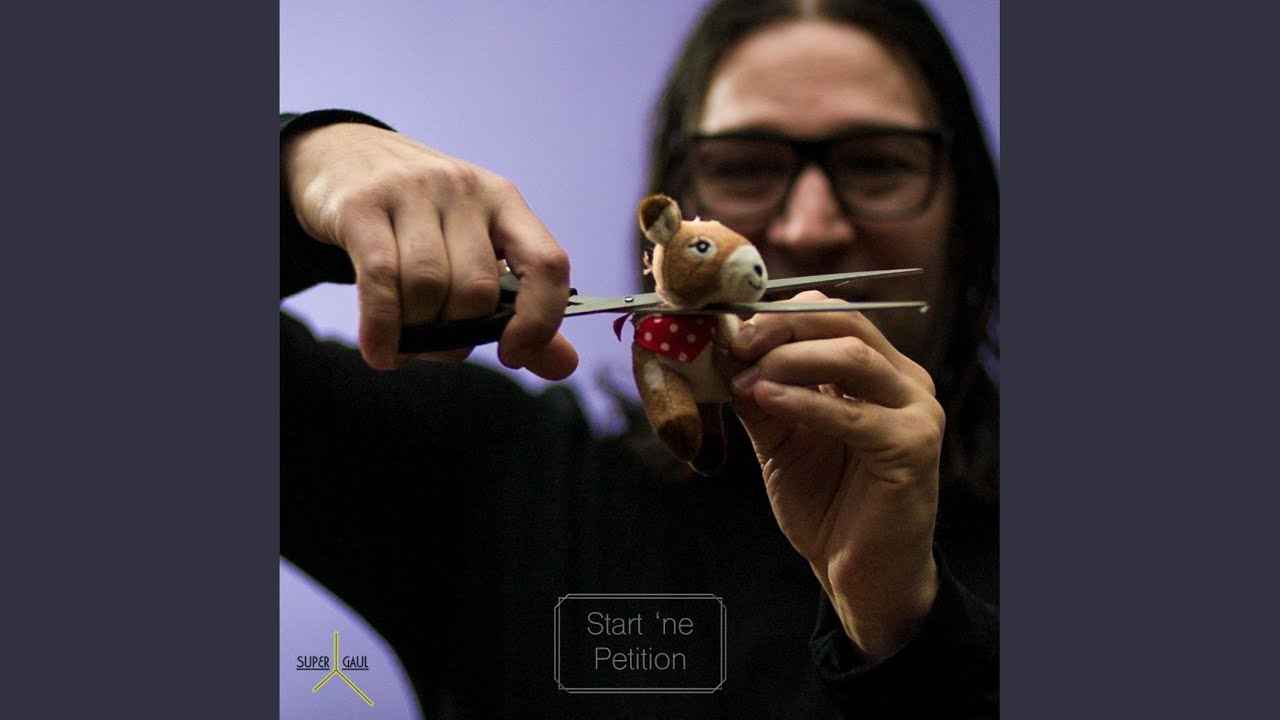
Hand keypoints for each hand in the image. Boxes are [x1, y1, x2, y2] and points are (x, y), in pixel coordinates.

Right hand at [282, 121, 577, 378]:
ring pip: (429, 286)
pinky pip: (381, 279)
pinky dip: (383, 329)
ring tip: (405, 343)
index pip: (548, 264)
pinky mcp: (362, 205)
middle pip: (477, 289)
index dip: (540, 321)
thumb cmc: (416, 217)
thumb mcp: (472, 246)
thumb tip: (564, 365)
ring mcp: (411, 191)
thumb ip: (518, 307)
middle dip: (458, 336)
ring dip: (417, 334)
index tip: (514, 354)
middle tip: (438, 345)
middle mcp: (464, 189)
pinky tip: (382, 353)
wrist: (338, 153)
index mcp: (504, 200)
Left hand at [729, 291, 942, 659]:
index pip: (831, 315)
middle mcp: (904, 380)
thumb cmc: (827, 505)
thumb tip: (723, 353)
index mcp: (878, 370)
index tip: (730, 329)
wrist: (860, 574)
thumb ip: (760, 396)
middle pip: (844, 324)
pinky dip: (805, 401)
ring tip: (746, 379)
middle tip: (737, 342)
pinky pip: (854, 414)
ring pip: (853, 356)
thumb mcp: (780, 440)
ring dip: (790, 360)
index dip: (778, 314)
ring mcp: (916, 411)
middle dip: (783, 326)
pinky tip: (767, 398)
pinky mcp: (913, 447)